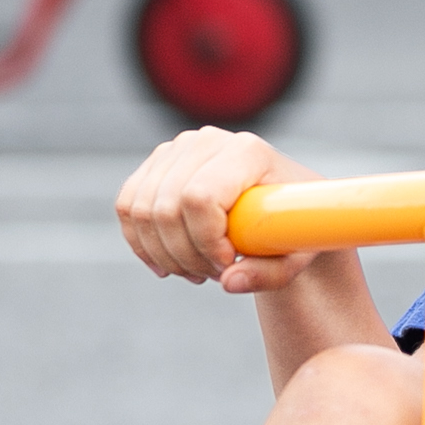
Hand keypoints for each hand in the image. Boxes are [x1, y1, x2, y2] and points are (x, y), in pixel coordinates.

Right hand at [115, 127, 322, 293]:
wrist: (284, 205)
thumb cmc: (294, 227)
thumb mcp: (295, 255)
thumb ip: (268, 273)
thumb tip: (229, 283)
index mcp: (247, 151)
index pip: (199, 197)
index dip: (205, 241)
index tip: (228, 263)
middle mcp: (208, 141)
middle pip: (166, 207)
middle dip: (186, 255)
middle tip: (215, 275)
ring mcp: (178, 148)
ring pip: (141, 210)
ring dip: (165, 255)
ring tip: (197, 272)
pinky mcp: (158, 164)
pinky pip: (128, 207)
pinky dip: (142, 244)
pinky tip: (167, 266)